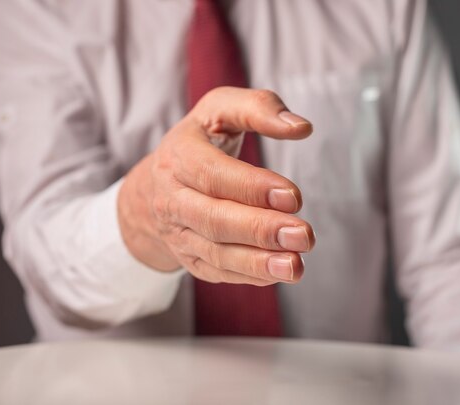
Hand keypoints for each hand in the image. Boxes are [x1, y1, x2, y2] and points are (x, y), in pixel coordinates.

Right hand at [117, 87, 314, 285]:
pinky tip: (279, 273)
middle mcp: (172, 198)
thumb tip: (301, 127)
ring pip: (216, 253)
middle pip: (214, 219)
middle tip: (304, 235)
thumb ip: (258, 107)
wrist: (156, 185)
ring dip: (258, 262)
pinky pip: (218, 272)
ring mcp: (178, 233)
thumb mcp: (219, 110)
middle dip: (260, 229)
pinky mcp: (189, 258)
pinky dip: (249, 276)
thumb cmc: (200, 142)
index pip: (212, 174)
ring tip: (295, 265)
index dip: (252, 187)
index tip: (293, 196)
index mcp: (178, 156)